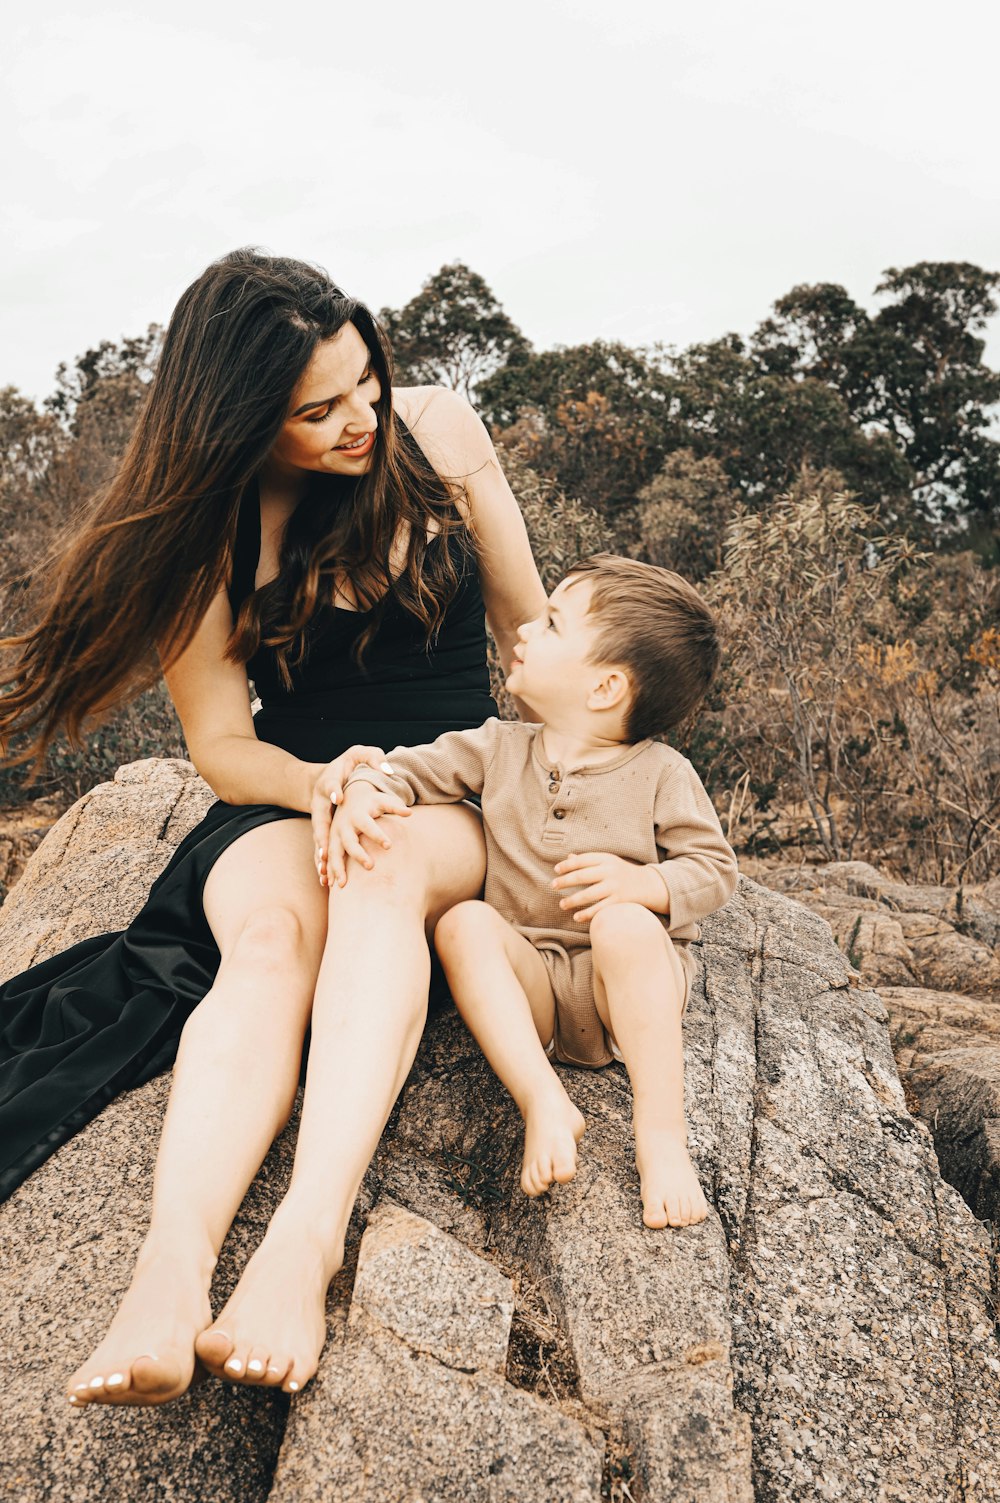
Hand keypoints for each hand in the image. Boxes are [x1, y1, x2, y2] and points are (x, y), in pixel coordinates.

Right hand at [311, 745, 386, 885]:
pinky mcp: (324, 829)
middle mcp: (323, 803)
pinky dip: (323, 864)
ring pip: (320, 839)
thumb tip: (390, 770)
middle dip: (326, 836)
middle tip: (331, 850)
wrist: (333, 770)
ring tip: (328, 875)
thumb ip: (375, 759)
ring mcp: (322, 817)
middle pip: (323, 820)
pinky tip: (326, 881)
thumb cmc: (350, 763)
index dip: (334, 790)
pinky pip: (322, 848)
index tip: (339, 797)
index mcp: (332, 782)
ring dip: (324, 856)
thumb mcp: (362, 754)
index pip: (332, 785)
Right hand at [326, 780, 410, 887]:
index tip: (389, 846)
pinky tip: (330, 885)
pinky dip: (327, 871)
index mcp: (358, 815)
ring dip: (337, 868)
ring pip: (333, 853)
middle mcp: (343, 825)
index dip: (378, 835)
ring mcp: (334, 835)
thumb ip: (395, 807)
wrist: (349, 797)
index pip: (368, 826)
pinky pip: (327, 859)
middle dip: (358, 854)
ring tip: (342, 885)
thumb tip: (410, 813)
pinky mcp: (330, 842)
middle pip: (349, 841)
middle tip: (371, 866)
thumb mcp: (382, 801)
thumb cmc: (371, 802)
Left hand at [551, 851, 665, 923]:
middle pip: (583, 875)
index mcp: (606, 859)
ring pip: (589, 894)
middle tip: (553, 885)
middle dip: (566, 881)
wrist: (647, 884)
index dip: (567, 865)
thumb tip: (568, 857)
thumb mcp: (607, 862)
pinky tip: (576, 917)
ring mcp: (615, 887)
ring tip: (562, 904)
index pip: (582, 860)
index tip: (556, 870)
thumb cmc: (620, 872)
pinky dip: (587, 914)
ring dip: (573, 900)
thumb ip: (588, 861)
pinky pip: (600, 909)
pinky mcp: (619, 901)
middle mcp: (610, 871)